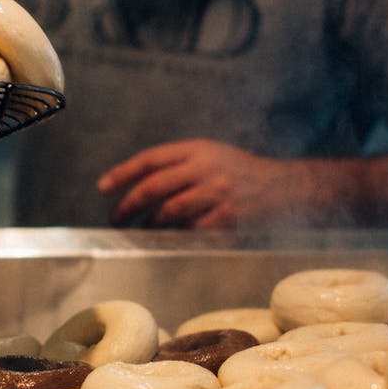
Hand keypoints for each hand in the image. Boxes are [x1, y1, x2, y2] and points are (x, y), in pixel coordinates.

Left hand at [96, 139, 291, 227]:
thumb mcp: (211, 154)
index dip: (122, 173)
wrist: (285, 186)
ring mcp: (217, 192)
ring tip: (141, 231)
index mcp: (196, 149)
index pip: (149, 160)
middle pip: (153, 187)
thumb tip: (137, 183)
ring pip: (168, 212)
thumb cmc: (240, 171)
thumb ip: (178, 164)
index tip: (102, 188)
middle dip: (128, 205)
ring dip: (149, 225)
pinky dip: (175, 237)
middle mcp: (205, 168)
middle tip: (115, 218)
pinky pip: (192, 230)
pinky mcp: (228, 216)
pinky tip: (167, 239)